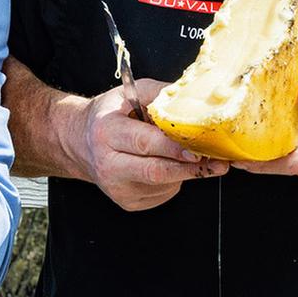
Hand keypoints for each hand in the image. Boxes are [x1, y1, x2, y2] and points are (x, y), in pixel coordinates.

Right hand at [73, 78, 226, 210]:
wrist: (80, 142)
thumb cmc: (110, 114)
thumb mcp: (131, 93)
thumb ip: (161, 94)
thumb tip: (197, 98)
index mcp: (107, 132)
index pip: (144, 142)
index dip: (173, 148)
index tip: (198, 149)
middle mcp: (108, 163)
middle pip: (156, 171)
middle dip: (189, 167)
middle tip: (217, 162)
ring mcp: (117, 188)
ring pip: (164, 184)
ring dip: (183, 171)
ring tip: (186, 156)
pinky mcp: (128, 202)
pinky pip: (162, 194)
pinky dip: (173, 180)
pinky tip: (165, 164)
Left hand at [231, 61, 297, 177]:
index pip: (289, 161)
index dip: (259, 161)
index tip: (233, 150)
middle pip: (274, 166)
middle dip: (244, 156)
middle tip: (215, 138)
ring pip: (274, 162)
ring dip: (249, 151)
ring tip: (221, 133)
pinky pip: (278, 154)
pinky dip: (259, 145)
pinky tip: (242, 129)